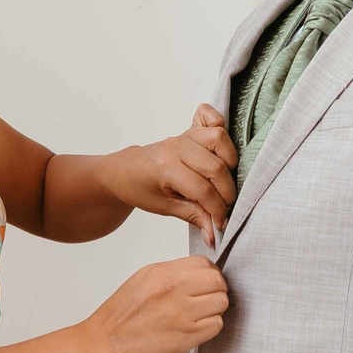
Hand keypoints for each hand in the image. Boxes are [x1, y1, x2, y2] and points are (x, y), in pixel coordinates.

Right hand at [82, 256, 227, 352]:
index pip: (204, 263)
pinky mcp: (187, 337)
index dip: (209, 273)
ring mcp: (182, 314)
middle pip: (217, 281)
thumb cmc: (119, 318)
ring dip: (215, 309)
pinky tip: (196, 329)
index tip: (204, 283)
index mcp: (162, 273)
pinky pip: (216, 325)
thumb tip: (196, 276)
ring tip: (200, 316)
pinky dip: (210, 327)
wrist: (105, 345)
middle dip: (217, 289)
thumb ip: (171, 275)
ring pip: (221, 303)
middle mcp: (174, 289)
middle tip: (206, 299)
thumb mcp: (142, 281)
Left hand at [102, 106, 238, 242]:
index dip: (217, 211)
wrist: (124, 170)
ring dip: (229, 163)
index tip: (220, 224)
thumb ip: (193, 216)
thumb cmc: (139, 188)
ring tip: (224, 182)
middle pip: (216, 167)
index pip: (203, 190)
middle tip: (225, 207)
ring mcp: (183, 136)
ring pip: (219, 139)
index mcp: (166, 168)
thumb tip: (214, 233)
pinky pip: (210, 119)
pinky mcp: (189, 130)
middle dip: (226, 193)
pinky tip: (222, 148)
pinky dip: (220, 126)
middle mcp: (176, 148)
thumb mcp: (164, 207)